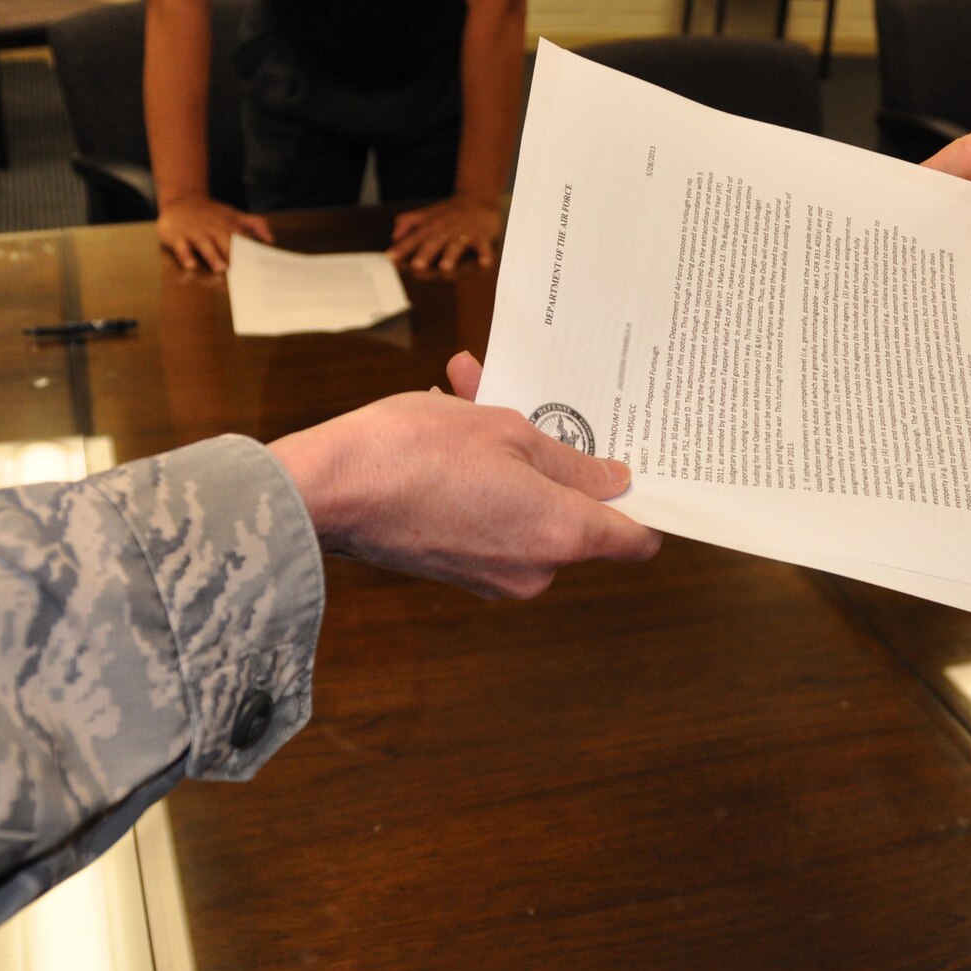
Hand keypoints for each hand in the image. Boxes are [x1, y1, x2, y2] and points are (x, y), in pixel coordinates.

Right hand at [156, 195, 273, 272]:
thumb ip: (254, 224)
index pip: (241, 237)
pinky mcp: (177, 236)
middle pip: (223, 241)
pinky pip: (181, 247)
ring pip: (204, 244)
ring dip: (212, 256)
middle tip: (241, 270)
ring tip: (220, 268)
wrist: (181, 200)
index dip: (249, 250)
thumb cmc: (212, 214)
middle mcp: (211, 228)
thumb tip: (271, 239)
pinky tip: (191, 265)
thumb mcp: (234, 214)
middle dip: (232, 254)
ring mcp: (194, 232)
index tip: (258, 264)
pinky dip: (185, 255)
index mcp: (227, 224)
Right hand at [267, 352, 660, 597]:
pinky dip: (482, 480)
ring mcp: (494, 577)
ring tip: (471, 393)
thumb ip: (569, 461)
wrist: (323, 492)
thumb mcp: (503, 431)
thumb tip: (613, 481)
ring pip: (528, 509)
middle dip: (557, 455)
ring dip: (511, 457)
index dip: (646, 504)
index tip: (641, 470)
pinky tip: (448, 423)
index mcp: (559, 535)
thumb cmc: (411, 453)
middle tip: (532, 400)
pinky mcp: (458, 571)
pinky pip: (491, 520)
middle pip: (576, 516)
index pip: (635, 539)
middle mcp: (534, 569)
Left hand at [387, 195, 503, 272]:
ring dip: (451, 255)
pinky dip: (485, 254)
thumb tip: (394, 235)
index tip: (391, 257)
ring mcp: (465, 231)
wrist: (479, 197)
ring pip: (457, 244)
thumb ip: (409, 222)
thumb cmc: (450, 211)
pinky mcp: (482, 235)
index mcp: (432, 224)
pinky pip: (484, 246)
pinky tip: (484, 263)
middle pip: (435, 241)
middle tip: (417, 265)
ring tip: (445, 267)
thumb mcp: (427, 213)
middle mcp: (447, 228)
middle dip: (426, 252)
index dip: (403, 247)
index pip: (415, 236)